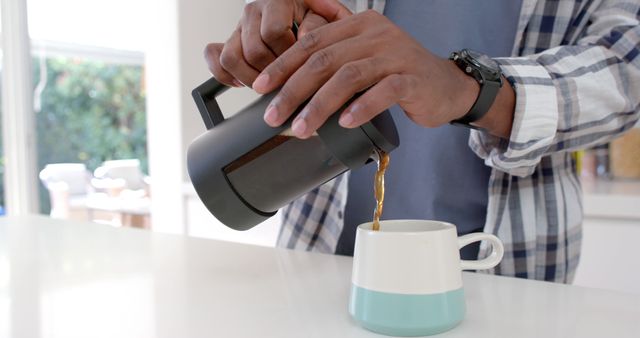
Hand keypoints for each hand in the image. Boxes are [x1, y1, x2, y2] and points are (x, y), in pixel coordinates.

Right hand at [204, 0, 350, 87]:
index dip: (288, 55)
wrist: (303, 13)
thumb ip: (323, 23)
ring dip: (250, 78)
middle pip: (254, 51)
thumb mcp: (328, 16)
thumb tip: (301, 39)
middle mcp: (253, 11)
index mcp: (277, 1)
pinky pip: (214, 58)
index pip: (274, 33)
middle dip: (273, 72)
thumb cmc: (317, 18)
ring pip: (230, 58)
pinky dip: (225, 75)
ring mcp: (238, 27)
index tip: (301, 64)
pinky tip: (243, 82)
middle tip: (289, 79)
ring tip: (268, 84)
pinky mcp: (228, 41)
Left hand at [252, 10, 498, 137]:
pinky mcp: (413, 78)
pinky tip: (344, 123)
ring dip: (320, 105)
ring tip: (302, 128)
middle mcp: (375, 34)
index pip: (311, 42)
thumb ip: (334, 64)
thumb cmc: (398, 76)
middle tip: (274, 116)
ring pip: (348, 76)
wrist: (446, 86)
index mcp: (358, 26)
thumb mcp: (363, 60)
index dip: (282, 65)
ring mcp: (396, 55)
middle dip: (293, 90)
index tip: (259, 88)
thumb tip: (288, 89)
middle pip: (324, 60)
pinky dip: (361, 107)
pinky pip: (383, 91)